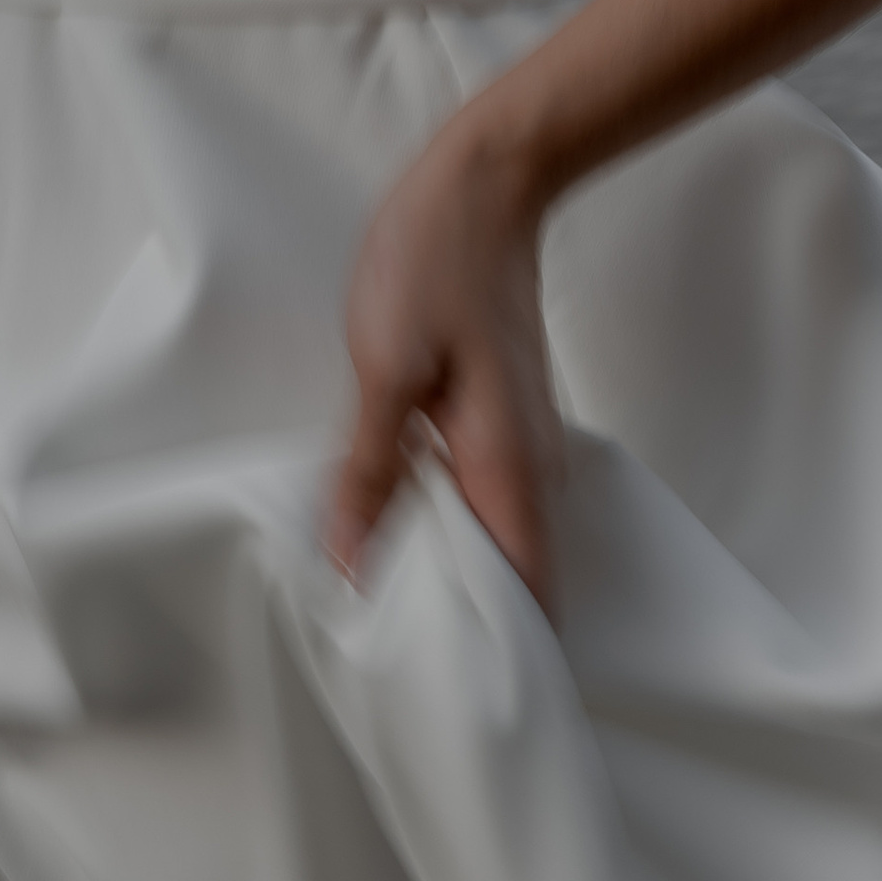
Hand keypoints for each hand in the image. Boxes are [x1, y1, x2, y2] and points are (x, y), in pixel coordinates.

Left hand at [324, 116, 563, 621]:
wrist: (485, 184)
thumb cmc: (434, 266)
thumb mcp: (383, 370)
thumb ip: (368, 472)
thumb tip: (351, 563)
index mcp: (508, 473)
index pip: (526, 601)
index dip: (494, 659)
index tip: (443, 696)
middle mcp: (530, 475)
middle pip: (514, 590)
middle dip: (464, 638)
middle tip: (393, 671)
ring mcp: (521, 454)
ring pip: (497, 552)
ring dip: (450, 589)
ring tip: (383, 624)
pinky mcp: (500, 433)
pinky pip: (481, 512)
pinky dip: (445, 541)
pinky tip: (393, 545)